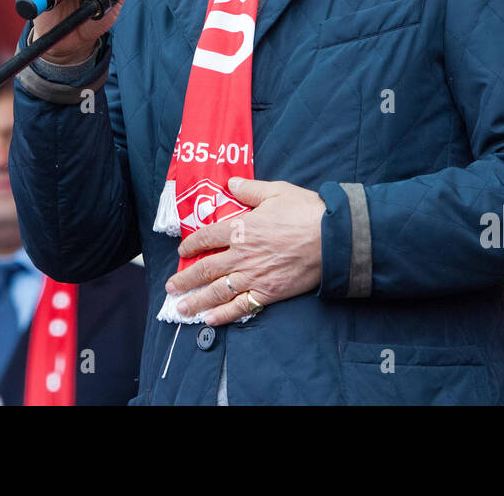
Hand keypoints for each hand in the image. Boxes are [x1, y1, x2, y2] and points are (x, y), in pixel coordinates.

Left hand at [165, 177, 325, 324]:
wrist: (332, 238)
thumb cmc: (305, 211)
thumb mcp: (276, 191)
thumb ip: (250, 189)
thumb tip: (232, 182)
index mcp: (240, 228)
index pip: (206, 237)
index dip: (191, 244)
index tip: (183, 251)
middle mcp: (241, 255)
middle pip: (205, 269)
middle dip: (185, 280)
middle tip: (171, 288)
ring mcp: (253, 276)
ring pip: (216, 291)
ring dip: (196, 301)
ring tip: (181, 308)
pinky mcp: (268, 293)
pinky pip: (240, 307)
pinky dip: (223, 315)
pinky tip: (210, 320)